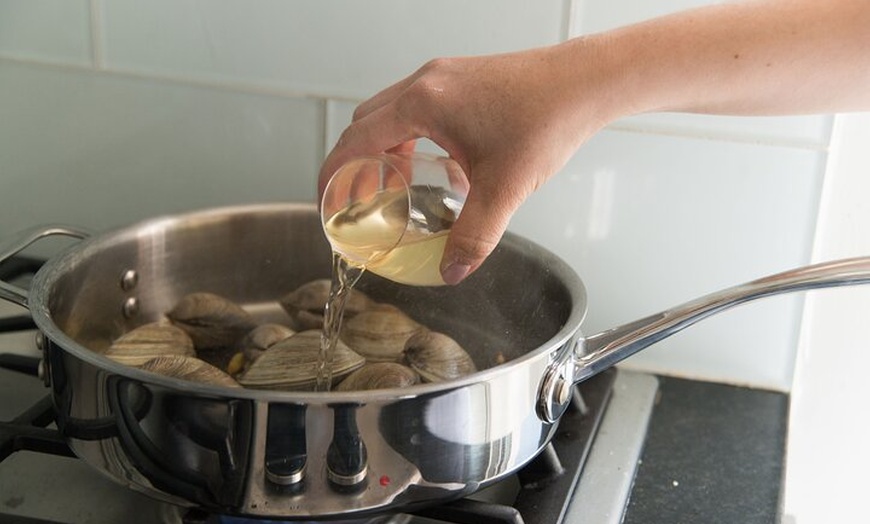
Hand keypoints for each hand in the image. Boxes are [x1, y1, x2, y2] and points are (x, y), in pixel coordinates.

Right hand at [319, 42, 613, 283]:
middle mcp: (427, 83)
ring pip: (393, 114)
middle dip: (358, 164)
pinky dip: (415, 138)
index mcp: (423, 103)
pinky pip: (422, 109)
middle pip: (367, 123)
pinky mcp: (464, 80)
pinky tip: (443, 168)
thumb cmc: (547, 119)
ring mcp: (446, 77)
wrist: (585, 82)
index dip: (334, 173)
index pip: (357, 138)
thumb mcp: (504, 187)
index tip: (325, 200)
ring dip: (386, 150)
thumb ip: (475, 233)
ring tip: (397, 188)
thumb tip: (453, 270)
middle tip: (361, 201)